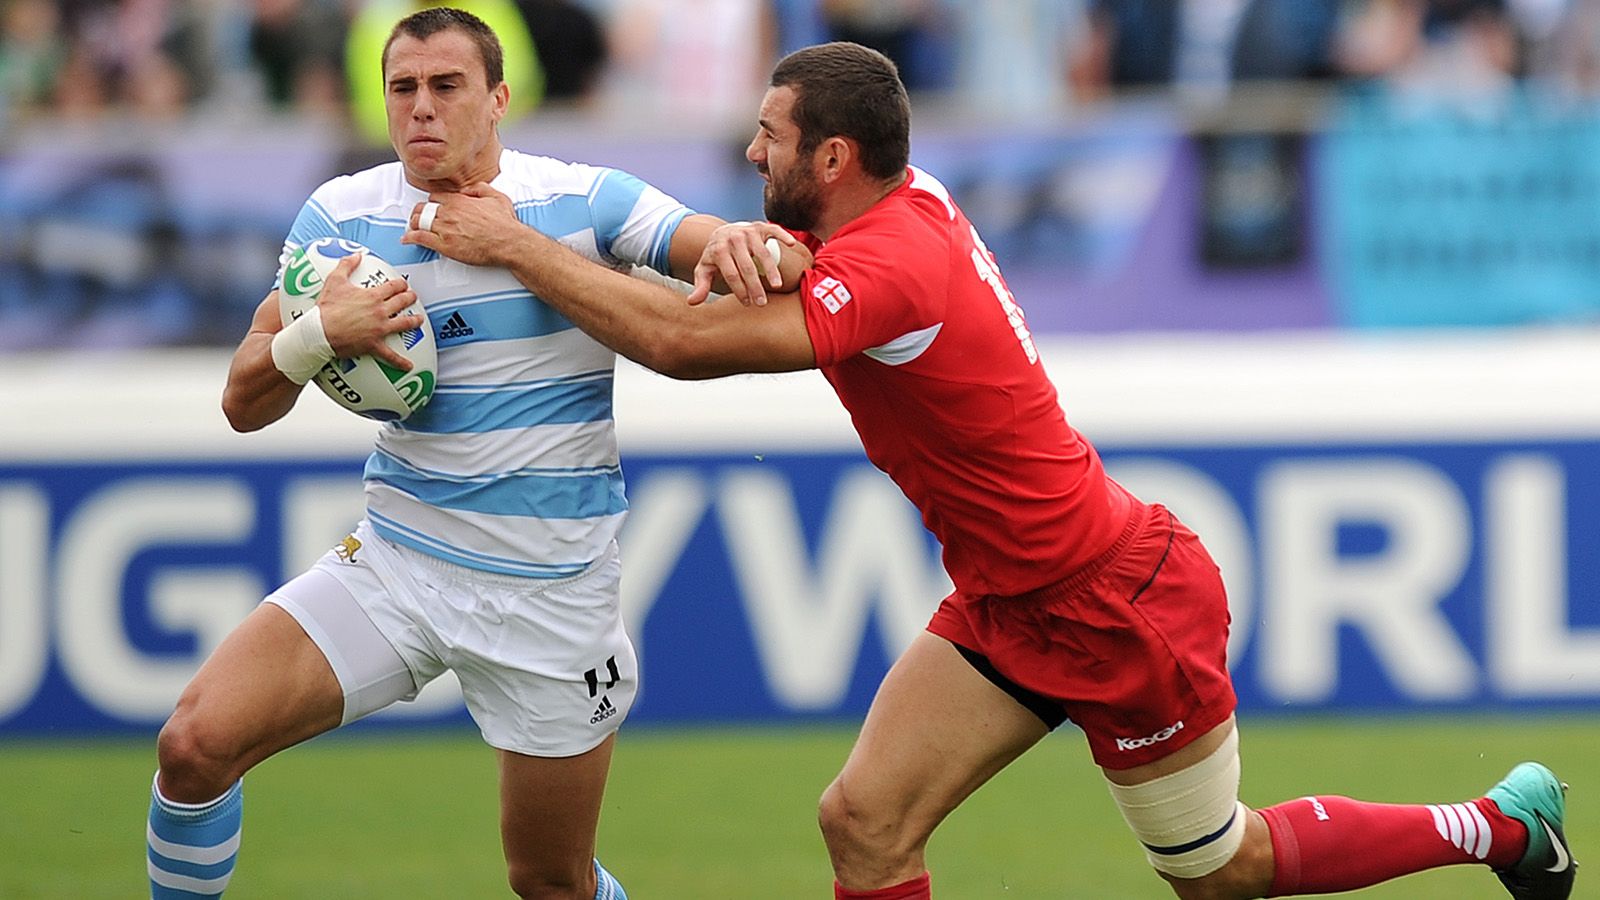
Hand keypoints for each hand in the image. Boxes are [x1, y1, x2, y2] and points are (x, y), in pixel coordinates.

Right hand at [315, 254, 422, 370]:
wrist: (319, 331)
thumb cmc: (326, 308)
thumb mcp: (334, 281)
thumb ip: (346, 265)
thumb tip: (356, 255)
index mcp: (373, 296)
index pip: (394, 286)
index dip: (401, 284)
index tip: (403, 284)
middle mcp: (380, 311)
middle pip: (403, 302)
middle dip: (410, 298)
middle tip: (413, 297)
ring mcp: (380, 328)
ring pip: (404, 324)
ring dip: (414, 321)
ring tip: (419, 320)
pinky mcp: (374, 344)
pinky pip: (390, 355)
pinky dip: (400, 362)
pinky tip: (409, 365)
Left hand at [402, 182, 519, 266]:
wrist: (509, 243)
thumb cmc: (505, 224)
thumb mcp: (497, 197)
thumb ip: (480, 189)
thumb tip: (470, 189)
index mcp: (459, 200)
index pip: (435, 197)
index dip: (432, 202)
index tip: (432, 207)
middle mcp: (449, 212)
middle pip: (423, 209)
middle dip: (419, 212)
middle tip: (418, 217)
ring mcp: (445, 229)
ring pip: (419, 222)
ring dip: (414, 224)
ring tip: (413, 228)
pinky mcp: (444, 245)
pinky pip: (420, 238)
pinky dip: (410, 237)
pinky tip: (407, 239)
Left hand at [688, 221, 798, 306]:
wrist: (723, 233)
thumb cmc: (716, 257)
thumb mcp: (705, 270)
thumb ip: (701, 286)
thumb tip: (692, 302)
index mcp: (719, 250)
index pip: (731, 273)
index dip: (739, 290)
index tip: (747, 303)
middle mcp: (734, 239)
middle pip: (747, 266)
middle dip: (754, 286)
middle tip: (762, 303)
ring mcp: (748, 232)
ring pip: (762, 253)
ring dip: (771, 270)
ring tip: (777, 286)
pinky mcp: (761, 227)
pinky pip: (774, 230)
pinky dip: (783, 235)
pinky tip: (790, 245)